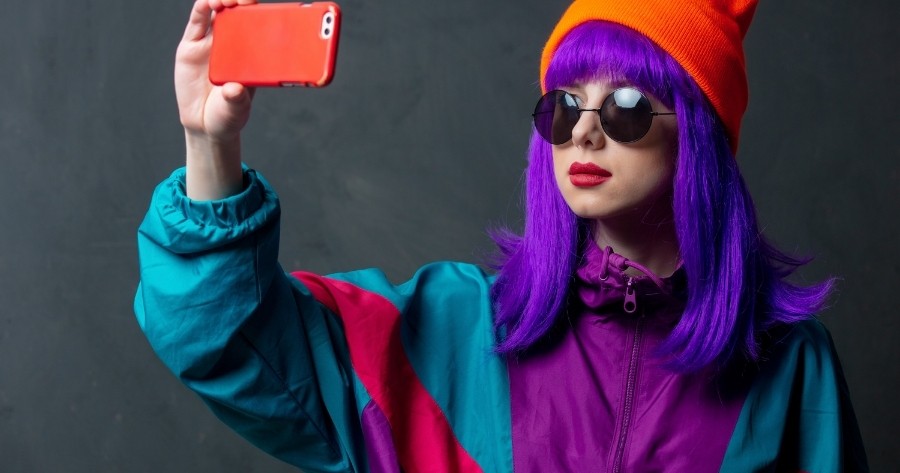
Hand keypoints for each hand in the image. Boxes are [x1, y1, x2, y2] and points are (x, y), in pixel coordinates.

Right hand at [175, 0, 256, 141]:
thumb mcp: (237, 109)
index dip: (261, 13)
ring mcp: (212, 42)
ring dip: (221, 0)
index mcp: (251, 55)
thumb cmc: (228, 114)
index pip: (259, 26)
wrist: (204, 124)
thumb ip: (236, 100)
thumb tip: (234, 90)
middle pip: (238, 12)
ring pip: (217, 12)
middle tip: (244, 1)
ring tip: (224, 1)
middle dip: (242, 1)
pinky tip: (206, 4)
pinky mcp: (192, 45)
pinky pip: (197, 22)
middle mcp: (233, 44)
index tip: (263, 10)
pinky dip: (202, 9)